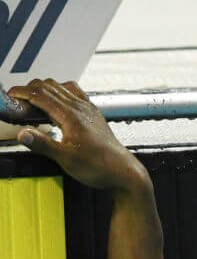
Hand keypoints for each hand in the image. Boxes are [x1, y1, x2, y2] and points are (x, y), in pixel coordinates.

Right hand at [7, 79, 146, 191]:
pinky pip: (75, 94)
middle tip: (16, 98)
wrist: (123, 172)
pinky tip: (57, 103)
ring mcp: (89, 110)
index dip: (21, 92)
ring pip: (62, 87)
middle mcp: (81, 108)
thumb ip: (43, 144)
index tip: (9, 95)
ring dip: (44, 88)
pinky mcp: (94, 115)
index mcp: (72, 115)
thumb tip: (22, 134)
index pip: (40, 94)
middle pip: (49, 86)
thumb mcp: (66, 159)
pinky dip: (60, 92)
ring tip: (32, 99)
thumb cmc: (100, 166)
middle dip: (29, 88)